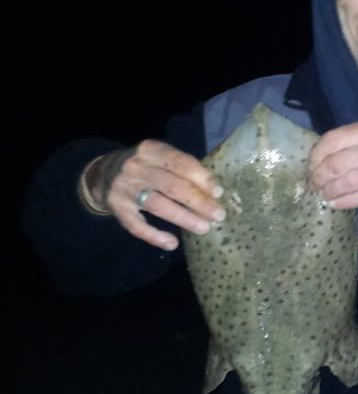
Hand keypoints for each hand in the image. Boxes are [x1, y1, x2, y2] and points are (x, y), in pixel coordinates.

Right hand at [83, 141, 224, 249]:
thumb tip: (213, 191)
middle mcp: (136, 167)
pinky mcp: (117, 208)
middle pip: (172, 186)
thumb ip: (182, 169)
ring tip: (204, 228)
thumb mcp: (159, 158)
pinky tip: (172, 243)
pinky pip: (137, 225)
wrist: (103, 174)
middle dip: (198, 201)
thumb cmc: (144, 166)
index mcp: (150, 150)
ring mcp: (124, 189)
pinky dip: (154, 236)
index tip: (218, 192)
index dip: (201, 178)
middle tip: (218, 215)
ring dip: (183, 217)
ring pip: (157, 205)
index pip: (180, 163)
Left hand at [308, 119, 357, 209]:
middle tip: (313, 184)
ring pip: (345, 183)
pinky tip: (334, 203)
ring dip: (328, 192)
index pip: (333, 140)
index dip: (315, 155)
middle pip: (335, 164)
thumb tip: (319, 155)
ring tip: (322, 195)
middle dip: (318, 177)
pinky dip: (342, 202)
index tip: (310, 166)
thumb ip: (354, 139)